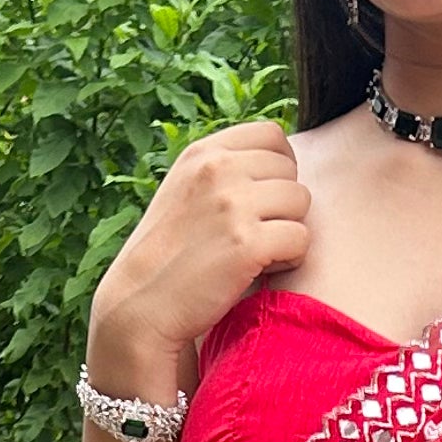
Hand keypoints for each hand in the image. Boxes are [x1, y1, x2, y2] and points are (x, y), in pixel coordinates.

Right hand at [89, 121, 309, 382]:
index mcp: (203, 153)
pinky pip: (301, 239)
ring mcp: (233, 205)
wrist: (140, 305)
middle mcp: (218, 170)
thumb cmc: (169, 253)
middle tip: (255, 233)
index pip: (272, 135)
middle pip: (291, 172)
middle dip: (283, 204)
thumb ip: (224, 169)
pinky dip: (289, 259)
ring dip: (288, 230)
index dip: (280, 167)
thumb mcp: (186, 190)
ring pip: (301, 202)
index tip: (265, 198)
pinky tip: (259, 269)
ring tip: (257, 252)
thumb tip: (282, 157)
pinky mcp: (248, 244)